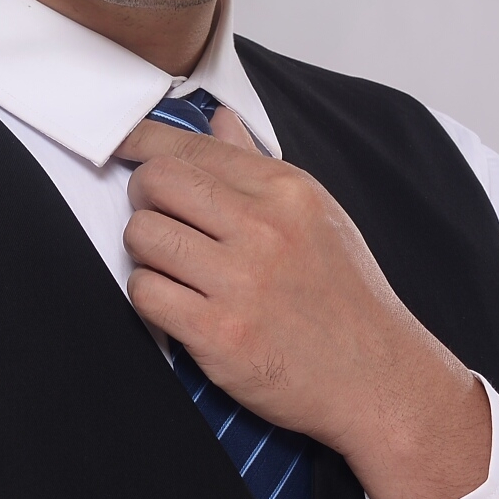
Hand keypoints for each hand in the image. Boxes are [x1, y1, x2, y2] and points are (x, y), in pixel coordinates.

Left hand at [120, 108, 490, 498]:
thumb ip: (258, 165)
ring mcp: (239, 281)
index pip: (192, 146)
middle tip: (160, 219)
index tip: (122, 143)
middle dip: (144, 198)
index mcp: (285, 190)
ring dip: (146, 251)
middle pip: (155, 182)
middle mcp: (262, 227)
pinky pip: (145, 292)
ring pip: (142, 235)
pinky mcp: (217, 333)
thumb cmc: (345, 296)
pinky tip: (179, 304)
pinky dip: (151, 297)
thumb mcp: (316, 214)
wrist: (376, 377)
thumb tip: (219, 120)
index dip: (142, 141)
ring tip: (176, 267)